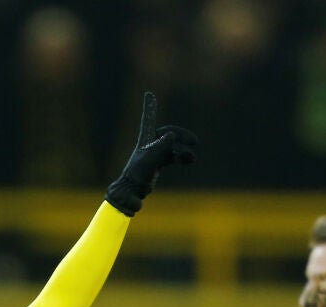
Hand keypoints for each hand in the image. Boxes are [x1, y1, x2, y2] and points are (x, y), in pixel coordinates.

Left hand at [105, 91, 196, 215]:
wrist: (131, 192)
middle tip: (194, 141)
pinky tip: (190, 160)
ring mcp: (154, 154)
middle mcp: (150, 144)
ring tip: (192, 158)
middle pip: (169, 134)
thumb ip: (160, 146)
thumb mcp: (149, 158)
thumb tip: (171, 135)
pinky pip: (173, 156)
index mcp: (145, 139)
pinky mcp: (158, 165)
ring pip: (173, 147)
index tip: (149, 94)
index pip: (149, 119)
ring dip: (183, 150)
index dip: (150, 107)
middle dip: (182, 136)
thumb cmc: (137, 174)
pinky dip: (182, 157)